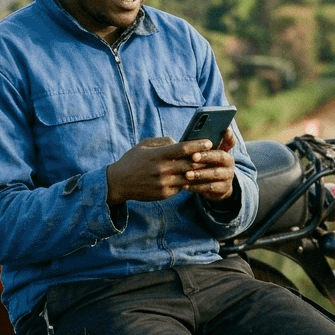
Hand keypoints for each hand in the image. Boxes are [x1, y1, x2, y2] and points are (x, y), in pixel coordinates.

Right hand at [106, 131, 235, 205]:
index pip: (183, 148)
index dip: (198, 144)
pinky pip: (182, 187)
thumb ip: (163, 142)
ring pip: (189, 177)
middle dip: (204, 158)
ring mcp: (164, 183)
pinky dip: (188, 181)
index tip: (209, 141)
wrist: (119, 183)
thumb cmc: (133, 160)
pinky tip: (194, 177)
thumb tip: (181, 142)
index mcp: (158, 155)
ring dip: (199, 172)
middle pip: (190, 163)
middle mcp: (162, 170)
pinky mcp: (164, 194)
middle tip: (215, 153)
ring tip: (209, 166)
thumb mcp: (145, 145)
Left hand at [185, 127, 236, 203]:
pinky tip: (185, 185)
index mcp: (226, 151)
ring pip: (214, 174)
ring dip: (200, 174)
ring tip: (186, 175)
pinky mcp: (224, 189)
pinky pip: (210, 188)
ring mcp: (228, 177)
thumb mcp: (207, 154)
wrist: (216, 186)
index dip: (227, 137)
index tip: (221, 132)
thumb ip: (204, 143)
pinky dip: (196, 187)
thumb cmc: (207, 164)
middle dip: (206, 156)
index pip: (229, 142)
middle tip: (193, 157)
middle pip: (220, 157)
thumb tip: (203, 131)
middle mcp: (230, 163)